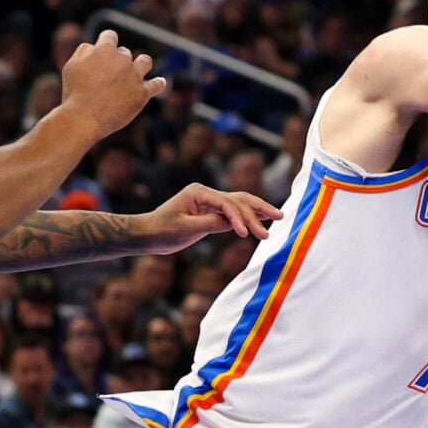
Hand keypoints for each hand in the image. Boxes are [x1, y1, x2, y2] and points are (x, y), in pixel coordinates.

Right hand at [58, 30, 165, 135]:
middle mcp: (123, 59)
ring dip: (141, 63)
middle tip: (106, 77)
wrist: (84, 118)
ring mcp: (135, 76)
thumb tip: (95, 47)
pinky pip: (156, 85)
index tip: (102, 50)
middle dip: (116, 61)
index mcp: (105, 49)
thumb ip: (84, 50)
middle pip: (124, 53)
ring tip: (136, 71)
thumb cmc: (75, 92)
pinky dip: (158, 83)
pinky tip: (160, 82)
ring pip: (144, 61)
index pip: (110, 36)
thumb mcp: (71, 66)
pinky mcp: (142, 94)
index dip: (105, 42)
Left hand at [133, 183, 279, 253]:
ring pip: (239, 203)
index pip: (226, 203)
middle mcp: (206, 193)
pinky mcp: (211, 211)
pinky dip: (248, 216)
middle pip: (238, 199)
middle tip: (278, 220)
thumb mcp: (185, 229)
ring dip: (258, 210)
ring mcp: (210, 201)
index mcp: (198, 192)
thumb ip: (209, 224)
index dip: (238, 218)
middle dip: (258, 211)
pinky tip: (263, 219)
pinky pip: (233, 212)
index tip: (246, 235)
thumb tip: (232, 224)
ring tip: (278, 216)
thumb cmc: (162, 231)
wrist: (148, 234)